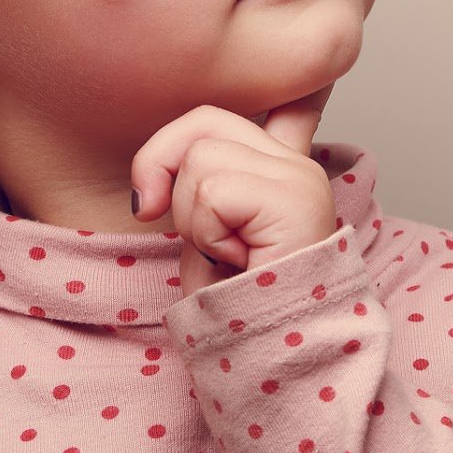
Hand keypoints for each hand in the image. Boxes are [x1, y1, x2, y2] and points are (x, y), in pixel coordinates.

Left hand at [130, 84, 337, 297]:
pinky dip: (207, 232)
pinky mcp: (294, 196)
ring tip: (225, 255)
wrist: (268, 358)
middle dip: (166, 171)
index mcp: (279, 169)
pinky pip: (212, 189)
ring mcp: (299, 176)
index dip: (263, 94)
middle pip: (203, 120)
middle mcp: (297, 163)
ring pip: (200, 158)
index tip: (262, 107)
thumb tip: (153, 181)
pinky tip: (237, 260)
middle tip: (191, 231)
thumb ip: (194, 187)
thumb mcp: (201, 232)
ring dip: (192, 220)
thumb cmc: (235, 306)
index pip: (276, 100)